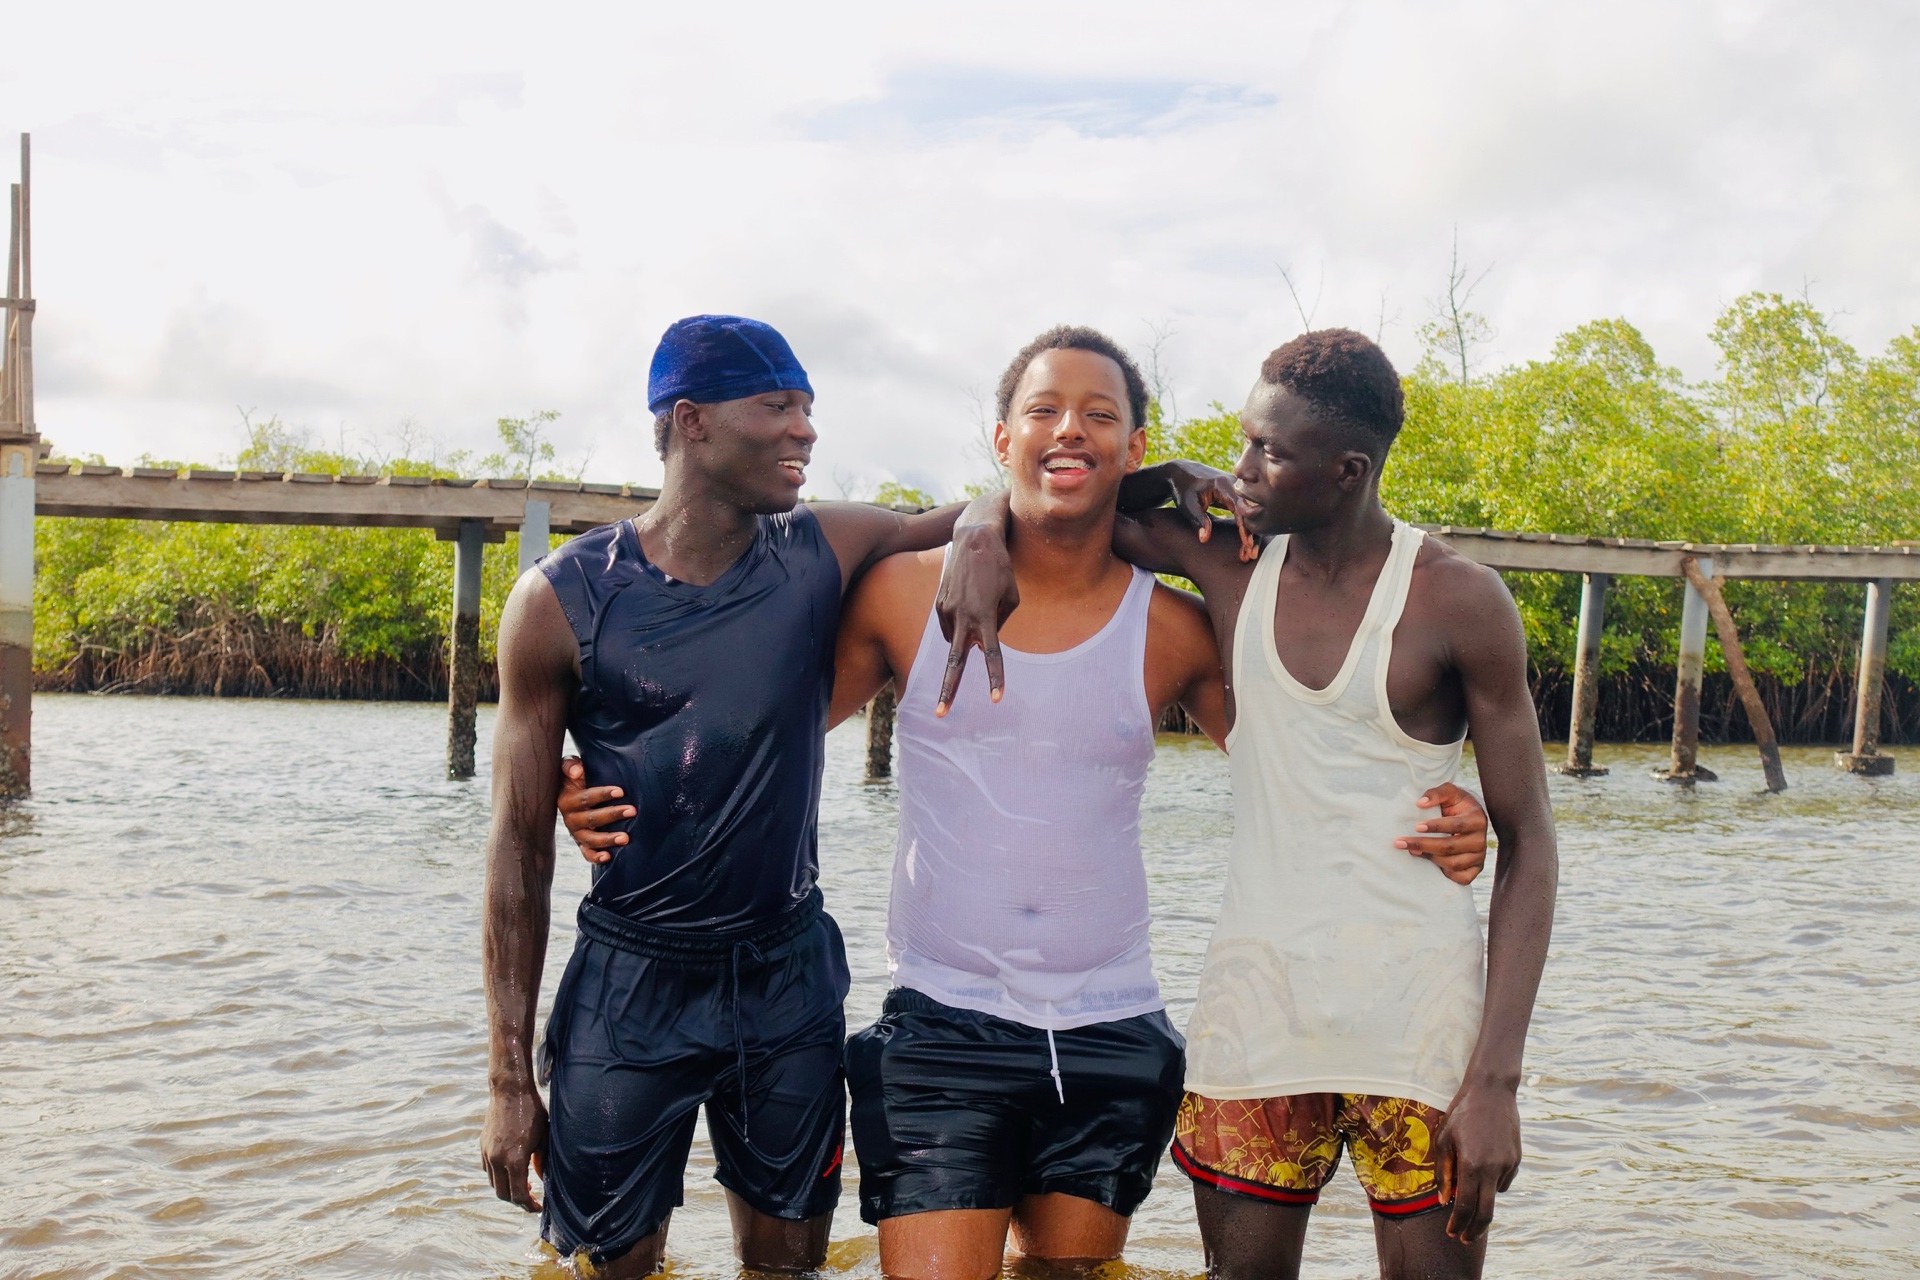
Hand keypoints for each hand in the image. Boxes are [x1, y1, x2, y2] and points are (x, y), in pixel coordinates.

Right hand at [481, 1082, 549, 1212]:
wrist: (509, 1091)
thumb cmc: (532, 1111)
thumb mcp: (544, 1137)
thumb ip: (543, 1161)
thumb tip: (543, 1179)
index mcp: (515, 1159)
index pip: (519, 1195)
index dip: (529, 1206)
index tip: (538, 1207)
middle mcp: (497, 1159)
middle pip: (503, 1194)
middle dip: (517, 1201)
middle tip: (531, 1199)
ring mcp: (487, 1153)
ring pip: (494, 1183)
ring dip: (507, 1189)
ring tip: (523, 1185)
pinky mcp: (483, 1146)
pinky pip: (488, 1170)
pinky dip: (498, 1177)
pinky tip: (511, 1171)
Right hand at [559, 755, 632, 865]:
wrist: (572, 793)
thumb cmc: (576, 777)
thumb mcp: (570, 767)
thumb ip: (570, 765)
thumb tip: (577, 771)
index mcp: (566, 799)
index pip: (585, 798)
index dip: (602, 794)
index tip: (620, 791)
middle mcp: (569, 818)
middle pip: (590, 819)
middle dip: (612, 814)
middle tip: (632, 811)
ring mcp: (576, 832)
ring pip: (590, 839)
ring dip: (607, 839)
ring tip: (625, 838)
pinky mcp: (581, 843)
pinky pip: (586, 853)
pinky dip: (595, 857)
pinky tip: (608, 857)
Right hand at [932, 522, 1018, 714]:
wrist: (974, 539)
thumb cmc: (1000, 568)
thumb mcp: (1011, 596)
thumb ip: (999, 623)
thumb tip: (982, 644)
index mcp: (984, 616)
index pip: (991, 655)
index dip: (995, 678)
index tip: (996, 699)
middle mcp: (961, 617)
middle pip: (954, 662)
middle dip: (948, 690)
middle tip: (940, 715)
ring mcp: (946, 611)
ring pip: (958, 638)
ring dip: (968, 633)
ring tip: (980, 599)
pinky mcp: (938, 604)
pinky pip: (951, 625)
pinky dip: (961, 622)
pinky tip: (969, 601)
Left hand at [1162, 461, 1255, 562]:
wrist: (1181, 473)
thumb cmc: (1183, 490)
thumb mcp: (1187, 506)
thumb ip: (1197, 521)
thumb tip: (1205, 539)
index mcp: (1222, 484)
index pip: (1239, 507)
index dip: (1244, 527)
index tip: (1246, 544)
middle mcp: (1234, 483)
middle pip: (1250, 511)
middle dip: (1252, 533)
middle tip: (1250, 555)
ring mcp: (1237, 487)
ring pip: (1250, 512)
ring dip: (1252, 532)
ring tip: (1249, 554)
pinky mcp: (1237, 493)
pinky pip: (1246, 511)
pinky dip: (1247, 527)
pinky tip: (1246, 544)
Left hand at [1397, 782, 1489, 884]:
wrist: (1470, 818)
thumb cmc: (1456, 804)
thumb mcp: (1449, 792)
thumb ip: (1437, 793)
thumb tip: (1420, 803)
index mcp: (1476, 819)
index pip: (1456, 825)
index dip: (1436, 826)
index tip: (1416, 826)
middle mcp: (1480, 840)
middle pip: (1450, 847)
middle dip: (1423, 845)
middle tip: (1401, 842)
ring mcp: (1479, 856)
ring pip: (1452, 863)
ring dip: (1430, 858)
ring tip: (1413, 850)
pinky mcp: (1476, 869)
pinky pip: (1461, 878)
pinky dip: (1446, 873)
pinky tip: (1432, 864)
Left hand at [1433, 1078, 1520, 1241]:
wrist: (1491, 1091)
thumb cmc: (1461, 1113)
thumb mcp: (1444, 1139)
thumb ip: (1443, 1172)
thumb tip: (1444, 1200)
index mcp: (1471, 1164)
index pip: (1465, 1206)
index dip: (1458, 1224)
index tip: (1452, 1233)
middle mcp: (1493, 1168)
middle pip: (1486, 1212)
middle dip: (1474, 1229)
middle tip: (1464, 1238)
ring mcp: (1508, 1164)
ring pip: (1495, 1195)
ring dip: (1482, 1202)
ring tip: (1469, 1198)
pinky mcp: (1517, 1159)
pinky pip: (1504, 1181)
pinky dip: (1492, 1184)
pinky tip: (1483, 1172)